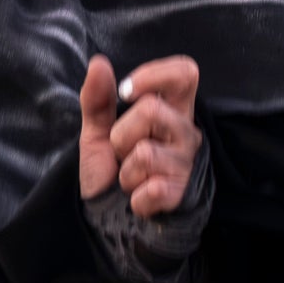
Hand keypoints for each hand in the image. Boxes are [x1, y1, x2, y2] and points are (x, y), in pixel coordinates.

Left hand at [79, 54, 202, 217]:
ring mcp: (186, 164)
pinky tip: (138, 200)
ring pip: (146, 152)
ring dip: (126, 171)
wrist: (110, 219)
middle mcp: (185, 132)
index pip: (185, 73)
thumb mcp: (96, 132)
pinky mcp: (183, 194)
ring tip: (130, 178)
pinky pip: (152, 188)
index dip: (154, 74)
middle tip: (121, 152)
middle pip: (153, 109)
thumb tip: (99, 63)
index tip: (125, 91)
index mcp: (169, 110)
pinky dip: (135, 197)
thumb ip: (97, 99)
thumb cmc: (110, 170)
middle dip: (121, 133)